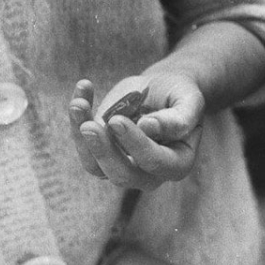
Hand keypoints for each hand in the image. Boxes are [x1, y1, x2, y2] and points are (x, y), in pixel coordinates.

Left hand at [69, 74, 204, 189]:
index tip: (118, 120)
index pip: (155, 162)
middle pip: (122, 175)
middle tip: (90, 126)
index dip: (136, 143)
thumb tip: (148, 127)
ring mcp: (122, 165)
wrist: (160, 89)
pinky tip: (80, 96)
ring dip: (82, 138)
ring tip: (79, 105)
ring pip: (96, 166)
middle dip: (104, 151)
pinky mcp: (101, 153)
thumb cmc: (179, 95)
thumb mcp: (188, 100)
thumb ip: (178, 117)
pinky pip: (83, 147)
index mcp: (178, 163)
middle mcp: (149, 173)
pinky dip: (76, 121)